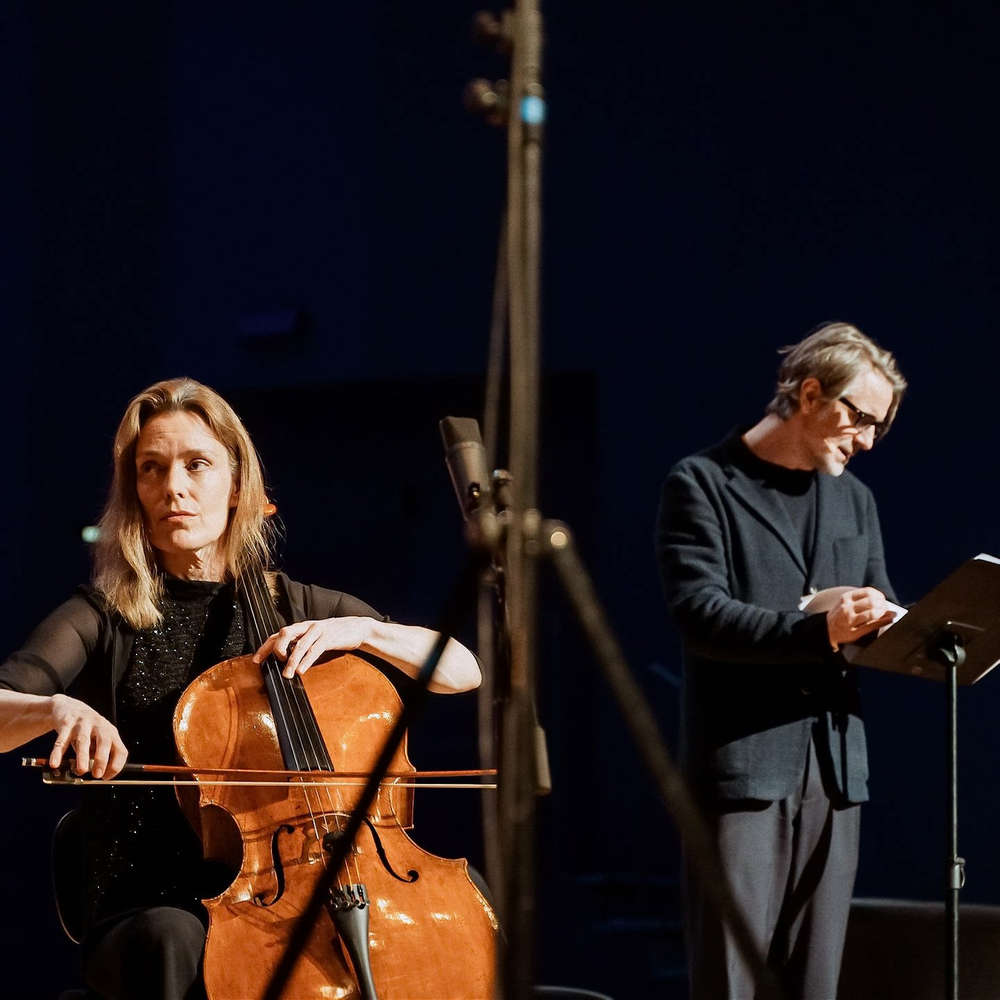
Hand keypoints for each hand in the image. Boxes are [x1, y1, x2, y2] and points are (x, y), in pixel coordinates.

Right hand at [49, 694, 127, 778]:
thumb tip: (95, 774)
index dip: (116, 765)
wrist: (69, 707)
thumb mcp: (97, 739)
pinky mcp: (66, 724)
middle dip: (102, 759)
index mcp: (111, 733)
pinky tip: (55, 763)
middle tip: (97, 774)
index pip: (120, 750)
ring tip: (81, 771)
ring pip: (83, 740)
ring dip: (83, 756)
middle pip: (105, 741)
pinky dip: (57, 753)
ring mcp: (82, 724)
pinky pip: (61, 740)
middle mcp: (99, 726)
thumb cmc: (86, 729)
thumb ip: (97, 754)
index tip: (106, 777)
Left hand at [252, 617, 373, 678]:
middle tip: (276, 665)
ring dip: (292, 661)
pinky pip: (315, 649)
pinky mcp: (330, 637)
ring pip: (300, 644)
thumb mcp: (315, 640)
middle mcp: (307, 626)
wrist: (359, 628)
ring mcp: (318, 630)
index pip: (277, 635)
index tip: (255, 661)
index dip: (264, 647)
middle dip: (276, 649)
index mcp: (301, 628)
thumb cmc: (335, 636)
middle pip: (285, 633)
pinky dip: (307, 660)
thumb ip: (302, 647)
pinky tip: (302, 670)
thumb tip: (286, 664)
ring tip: (288, 675)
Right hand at [825, 587, 895, 646]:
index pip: (867, 592)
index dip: (878, 594)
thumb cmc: (838, 617)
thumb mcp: (844, 603)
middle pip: (872, 602)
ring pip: (873, 613)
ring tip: (888, 613)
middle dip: (883, 604)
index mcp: (845, 598)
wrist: (826, 632)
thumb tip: (879, 598)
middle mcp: (847, 608)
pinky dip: (883, 622)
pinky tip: (889, 620)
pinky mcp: (853, 632)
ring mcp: (849, 620)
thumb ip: (857, 600)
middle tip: (886, 607)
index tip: (882, 598)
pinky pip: (872, 625)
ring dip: (884, 613)